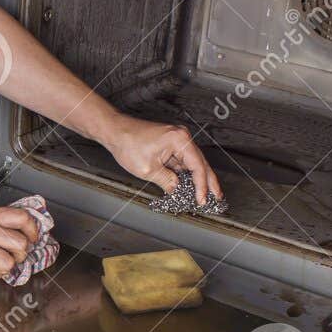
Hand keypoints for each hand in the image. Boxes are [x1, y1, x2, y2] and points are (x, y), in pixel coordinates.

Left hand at [103, 114, 223, 202]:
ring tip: (205, 195)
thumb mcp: (148, 170)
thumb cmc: (128, 143)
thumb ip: (167, 181)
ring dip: (197, 179)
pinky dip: (186, 174)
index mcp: (179, 140)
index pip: (197, 166)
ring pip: (192, 163)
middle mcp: (182, 137)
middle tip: (217, 198)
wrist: (115, 131)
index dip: (202, 185)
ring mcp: (177, 140)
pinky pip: (182, 161)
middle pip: (200, 163)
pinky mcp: (171, 144)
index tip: (202, 199)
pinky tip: (190, 186)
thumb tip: (178, 190)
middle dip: (208, 182)